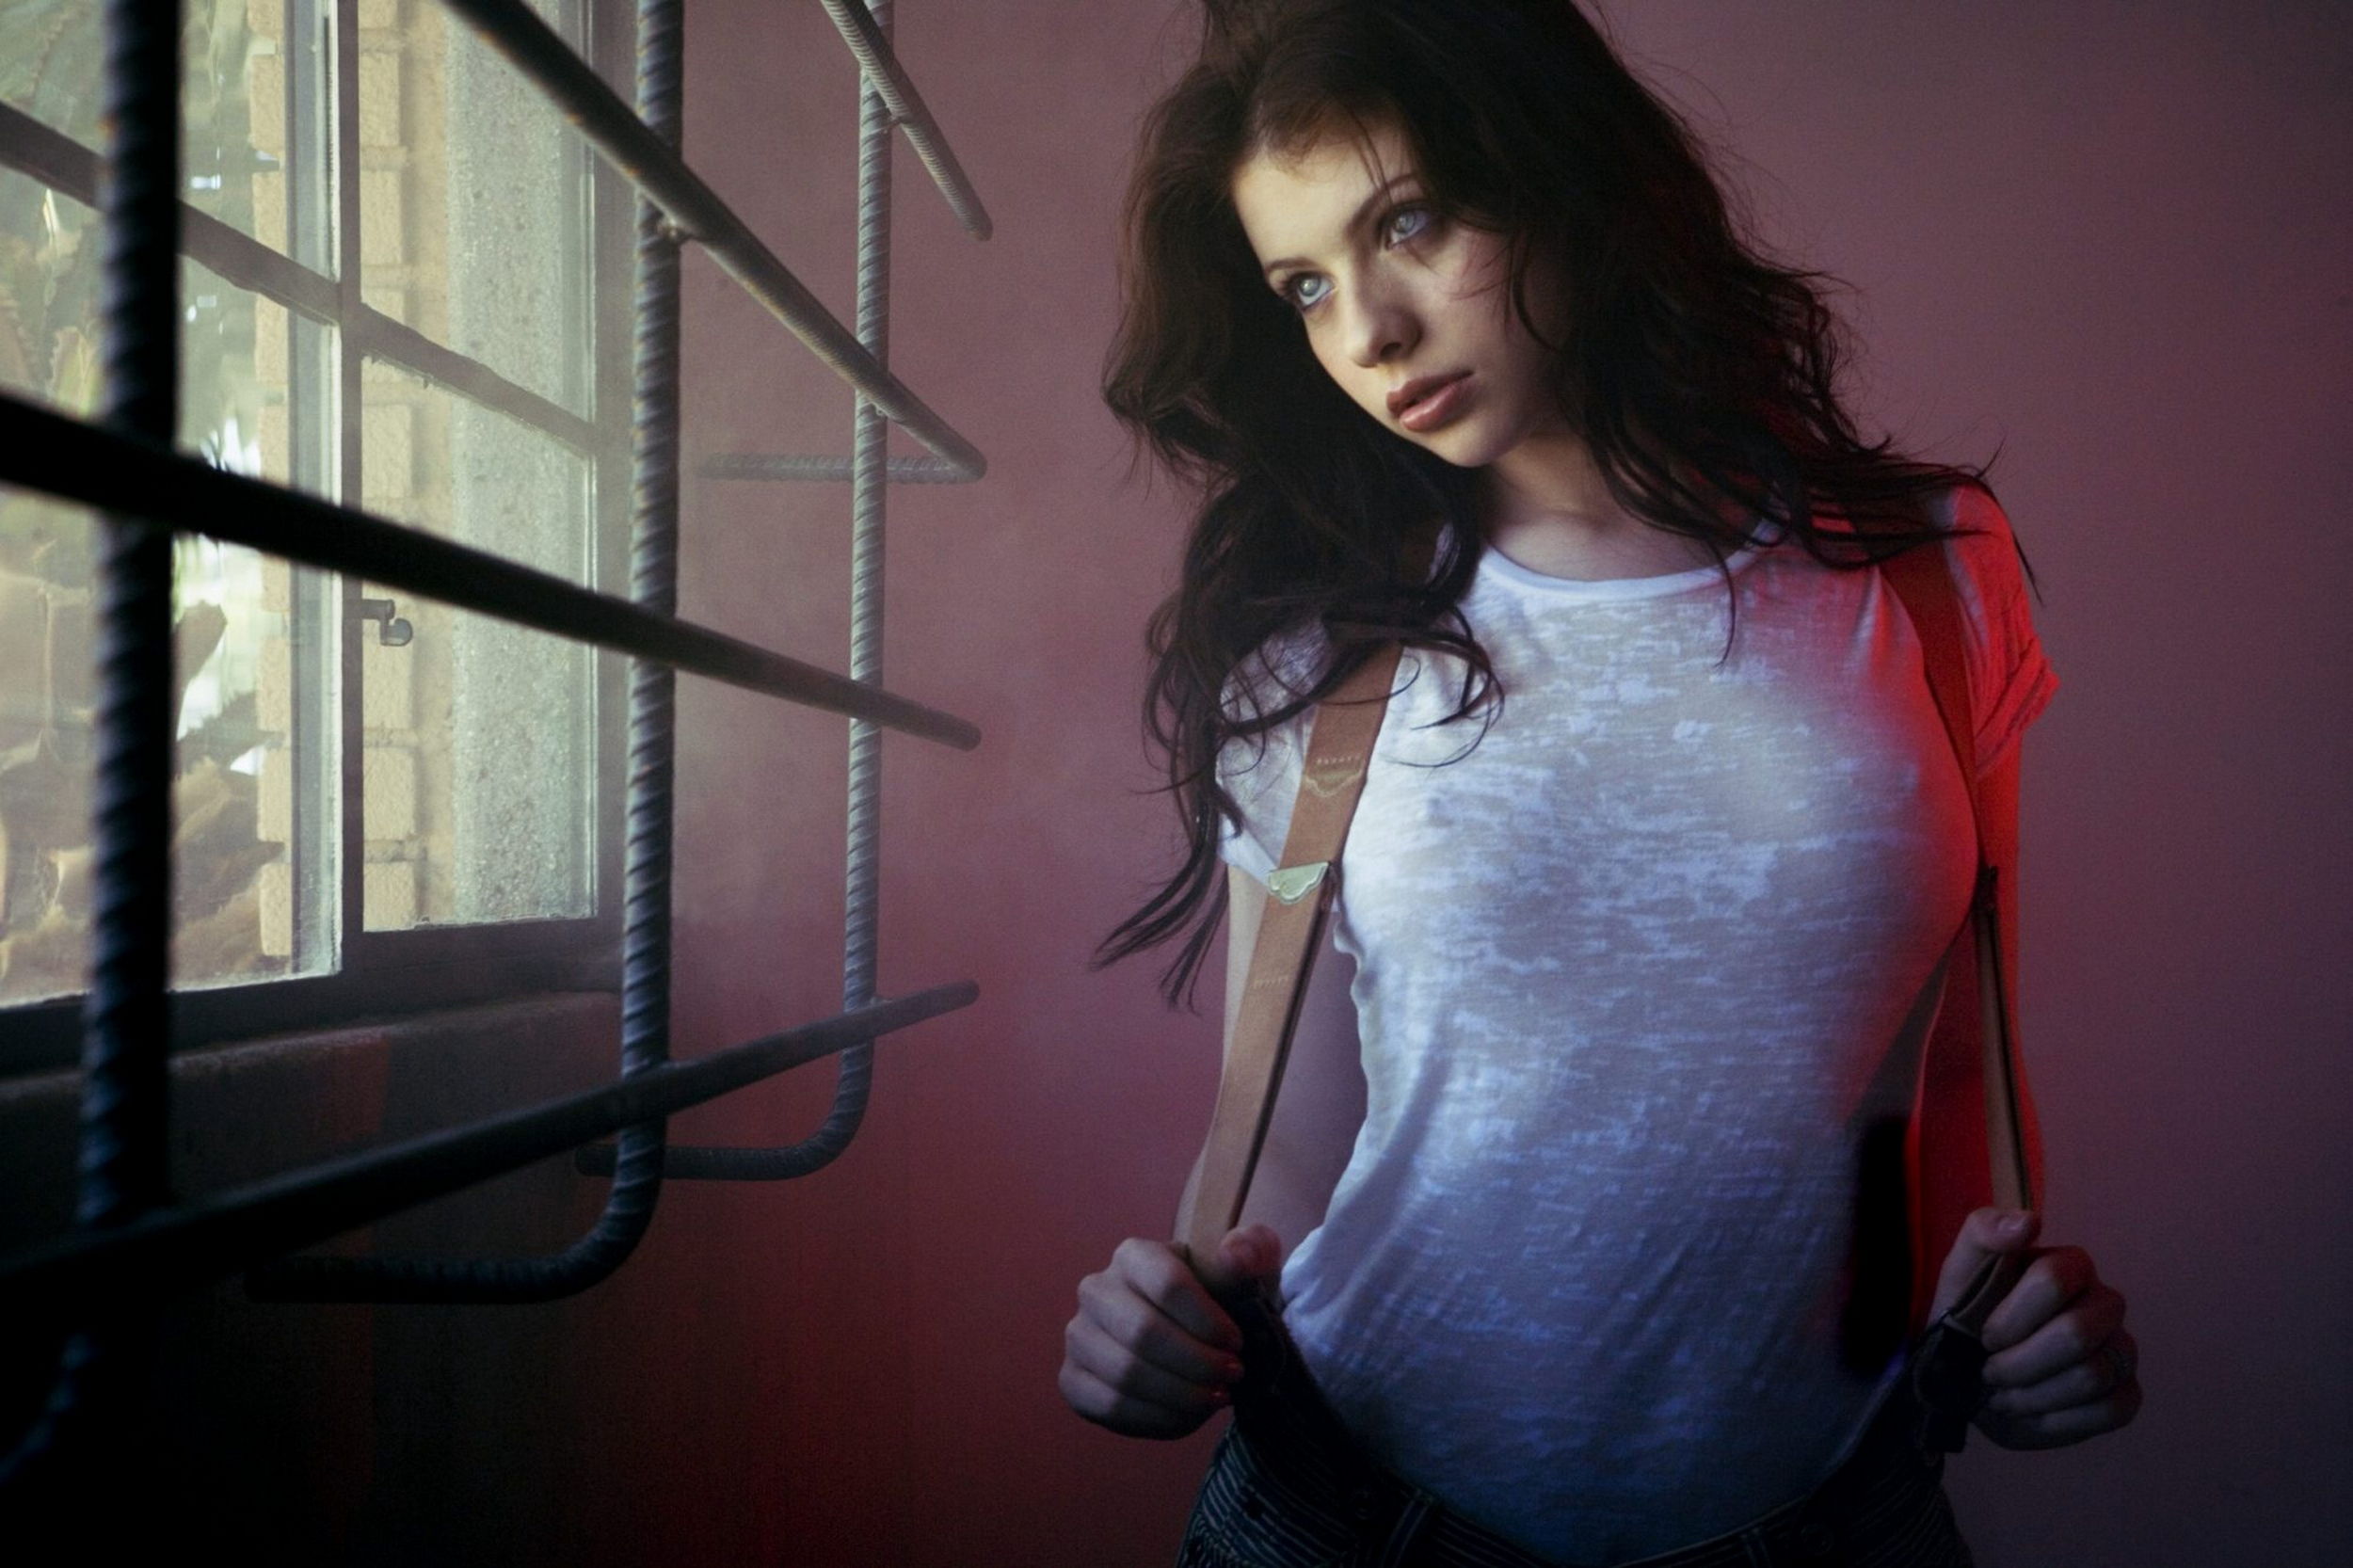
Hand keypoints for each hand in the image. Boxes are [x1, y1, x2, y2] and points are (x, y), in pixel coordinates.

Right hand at [1059, 1224, 1282, 1438]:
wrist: (1196, 1336)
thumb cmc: (1222, 1297)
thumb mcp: (1249, 1268)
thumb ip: (1252, 1251)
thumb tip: (1233, 1255)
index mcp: (1134, 1254)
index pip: (1168, 1284)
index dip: (1207, 1320)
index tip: (1237, 1343)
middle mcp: (1096, 1290)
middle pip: (1142, 1333)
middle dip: (1197, 1363)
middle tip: (1232, 1376)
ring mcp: (1079, 1336)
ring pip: (1124, 1375)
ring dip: (1180, 1396)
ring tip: (1215, 1397)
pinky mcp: (1073, 1379)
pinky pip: (1108, 1407)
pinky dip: (1155, 1419)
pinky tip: (1187, 1416)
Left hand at [1930, 1207, 2142, 1449]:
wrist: (1967, 1376)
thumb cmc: (1968, 1314)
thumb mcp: (1961, 1271)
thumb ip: (1985, 1233)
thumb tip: (2029, 1222)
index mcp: (2071, 1266)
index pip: (2053, 1279)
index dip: (2011, 1316)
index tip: (1985, 1335)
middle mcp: (2106, 1304)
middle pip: (2076, 1334)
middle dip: (2019, 1362)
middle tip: (1990, 1371)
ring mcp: (2121, 1350)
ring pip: (2091, 1376)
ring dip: (2033, 1394)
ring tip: (2004, 1393)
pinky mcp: (2126, 1395)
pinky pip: (2112, 1410)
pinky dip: (2060, 1419)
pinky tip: (2033, 1412)